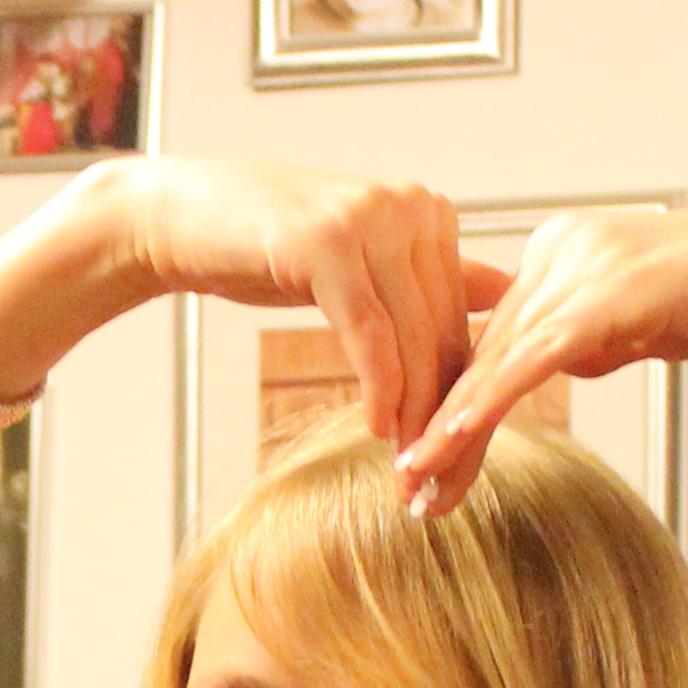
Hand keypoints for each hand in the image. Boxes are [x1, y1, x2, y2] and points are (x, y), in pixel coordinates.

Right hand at [85, 159, 500, 448]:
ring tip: (406, 469)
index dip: (461, 394)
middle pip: (442, 331)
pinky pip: (368, 331)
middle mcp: (412, 206)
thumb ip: (427, 278)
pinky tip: (376, 429)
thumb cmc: (265, 247)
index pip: (461, 319)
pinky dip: (379, 385)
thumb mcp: (357, 265)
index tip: (456, 458)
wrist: (182, 217)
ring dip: (412, 412)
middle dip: (440, 415)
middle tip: (435, 481)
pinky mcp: (330, 242)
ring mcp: (372, 219)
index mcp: (429, 213)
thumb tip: (505, 295)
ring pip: (411, 336)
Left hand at [402, 205, 687, 509]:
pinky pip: (534, 358)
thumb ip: (591, 335)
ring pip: (499, 358)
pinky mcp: (613, 292)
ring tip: (420, 484)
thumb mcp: (642, 319)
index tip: (427, 455)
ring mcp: (587, 264)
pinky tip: (454, 439)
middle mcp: (562, 246)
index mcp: (562, 247)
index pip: (492, 336)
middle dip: (444, 425)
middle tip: (410, 489)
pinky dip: (490, 403)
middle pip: (484, 350)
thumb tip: (552, 364)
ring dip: (455, 428)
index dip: (455, 400)